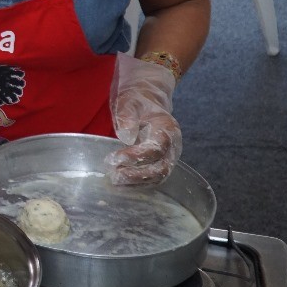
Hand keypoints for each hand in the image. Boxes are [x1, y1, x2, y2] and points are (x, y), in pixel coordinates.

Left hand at [107, 53, 181, 184]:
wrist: (147, 102)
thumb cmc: (137, 101)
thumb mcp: (128, 102)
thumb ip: (127, 116)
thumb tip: (126, 136)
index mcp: (167, 128)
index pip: (156, 148)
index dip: (136, 156)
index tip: (115, 158)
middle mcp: (173, 145)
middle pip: (161, 168)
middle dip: (137, 175)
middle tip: (114, 175)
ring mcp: (170, 156)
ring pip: (159, 176)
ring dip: (137, 182)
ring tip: (115, 180)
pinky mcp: (162, 163)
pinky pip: (154, 178)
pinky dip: (139, 184)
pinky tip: (121, 184)